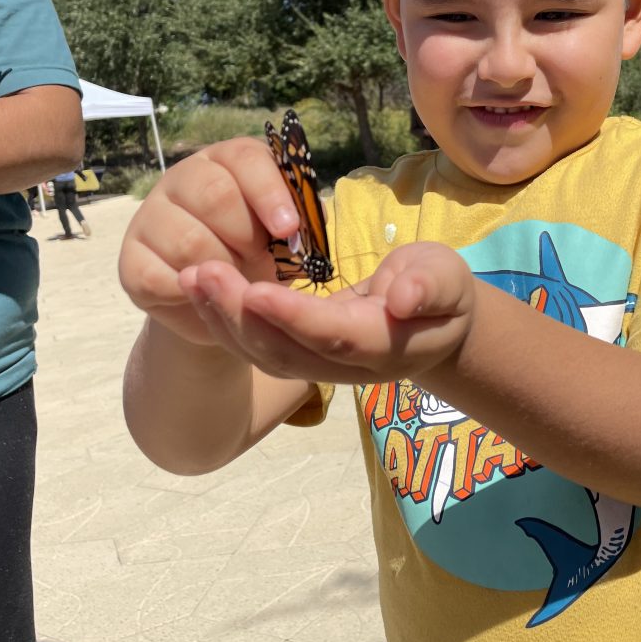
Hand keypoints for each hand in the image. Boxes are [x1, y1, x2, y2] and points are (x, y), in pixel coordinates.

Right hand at [118, 137, 301, 344]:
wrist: (221, 298)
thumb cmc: (261, 254)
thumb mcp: (284, 233)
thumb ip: (298, 218)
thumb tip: (311, 219)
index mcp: (227, 161)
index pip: (245, 158)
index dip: (269, 192)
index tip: (288, 228)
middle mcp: (184, 179)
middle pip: (215, 196)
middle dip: (247, 236)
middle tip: (260, 259)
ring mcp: (151, 217)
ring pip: (189, 240)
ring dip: (223, 268)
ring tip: (236, 279)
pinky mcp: (131, 259)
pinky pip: (159, 277)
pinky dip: (192, 294)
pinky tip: (209, 296)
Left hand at [179, 241, 475, 384]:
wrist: (433, 325)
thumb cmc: (441, 291)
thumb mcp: (449, 278)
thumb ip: (430, 287)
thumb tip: (402, 297)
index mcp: (386, 347)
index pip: (334, 337)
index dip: (295, 318)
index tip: (256, 291)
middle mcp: (347, 368)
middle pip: (287, 353)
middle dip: (241, 317)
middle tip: (203, 273)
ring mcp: (320, 368)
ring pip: (264, 355)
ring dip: (223, 320)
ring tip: (191, 276)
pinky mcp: (301, 356)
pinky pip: (257, 346)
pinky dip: (224, 321)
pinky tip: (200, 287)